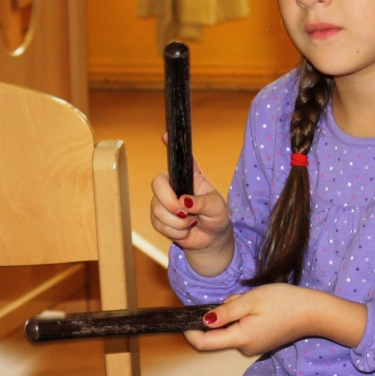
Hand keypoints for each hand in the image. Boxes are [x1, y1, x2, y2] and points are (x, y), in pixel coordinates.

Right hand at [150, 152, 232, 275]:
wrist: (211, 240)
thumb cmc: (217, 218)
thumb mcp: (217, 208)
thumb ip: (202, 203)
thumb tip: (184, 202)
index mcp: (191, 177)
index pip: (181, 158)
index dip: (171, 144)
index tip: (166, 134)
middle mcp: (175, 186)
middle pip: (158, 183)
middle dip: (169, 201)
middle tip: (184, 213)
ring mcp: (164, 202)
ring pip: (156, 208)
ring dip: (176, 222)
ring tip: (190, 224)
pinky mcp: (159, 219)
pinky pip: (158, 224)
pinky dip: (174, 231)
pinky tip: (184, 231)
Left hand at [183, 284, 367, 356]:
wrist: (316, 312)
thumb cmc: (285, 302)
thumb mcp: (251, 301)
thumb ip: (225, 312)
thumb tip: (204, 320)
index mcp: (240, 339)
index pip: (204, 343)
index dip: (190, 331)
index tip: (185, 316)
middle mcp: (245, 347)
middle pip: (217, 332)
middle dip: (220, 313)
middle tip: (238, 299)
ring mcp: (254, 346)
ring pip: (230, 327)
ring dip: (234, 312)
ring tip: (253, 300)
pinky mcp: (261, 341)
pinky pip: (242, 328)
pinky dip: (244, 315)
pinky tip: (259, 306)